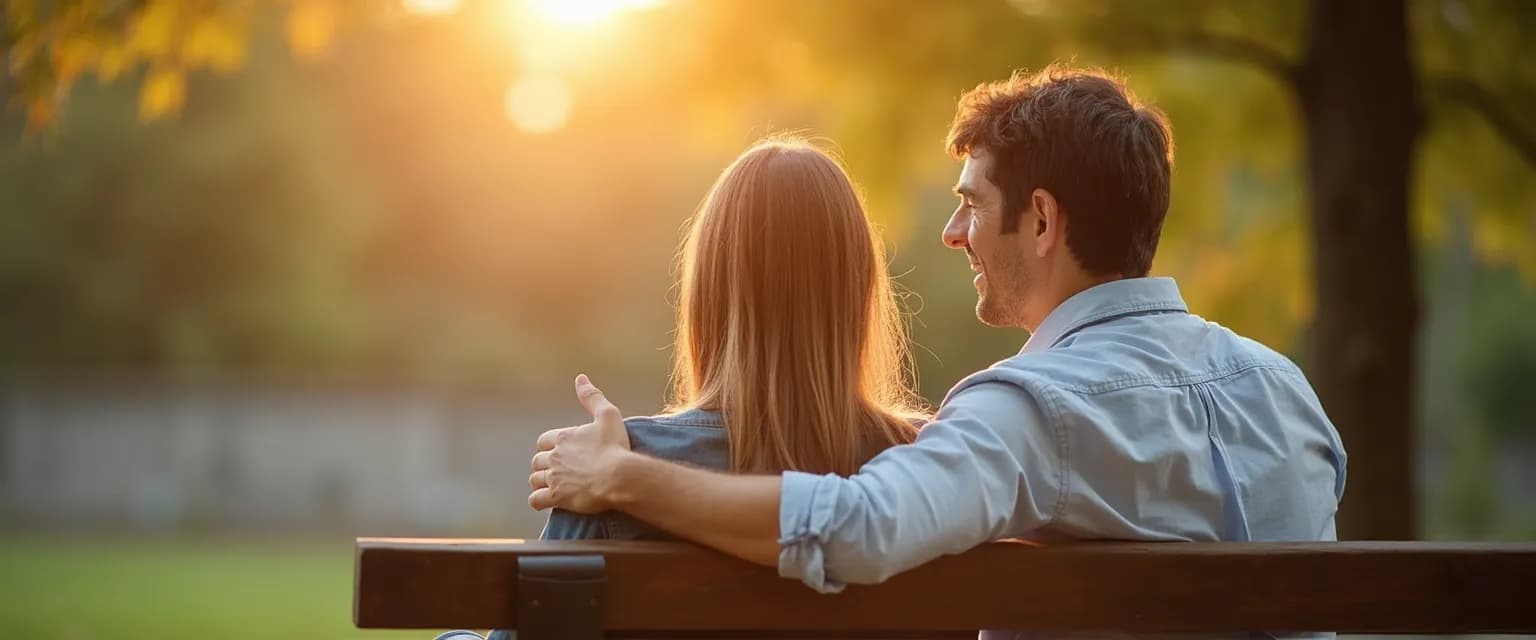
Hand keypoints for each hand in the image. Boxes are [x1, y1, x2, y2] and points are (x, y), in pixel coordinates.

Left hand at [528, 374, 633, 512]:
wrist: (619, 476)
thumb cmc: (615, 446)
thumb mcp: (608, 415)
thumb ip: (592, 396)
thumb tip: (580, 378)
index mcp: (563, 437)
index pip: (544, 441)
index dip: (550, 446)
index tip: (560, 451)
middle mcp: (554, 457)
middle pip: (537, 461)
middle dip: (544, 465)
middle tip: (556, 470)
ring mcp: (554, 477)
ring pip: (535, 479)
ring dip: (541, 482)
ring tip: (551, 485)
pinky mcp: (556, 497)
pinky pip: (535, 500)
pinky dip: (538, 500)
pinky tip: (546, 501)